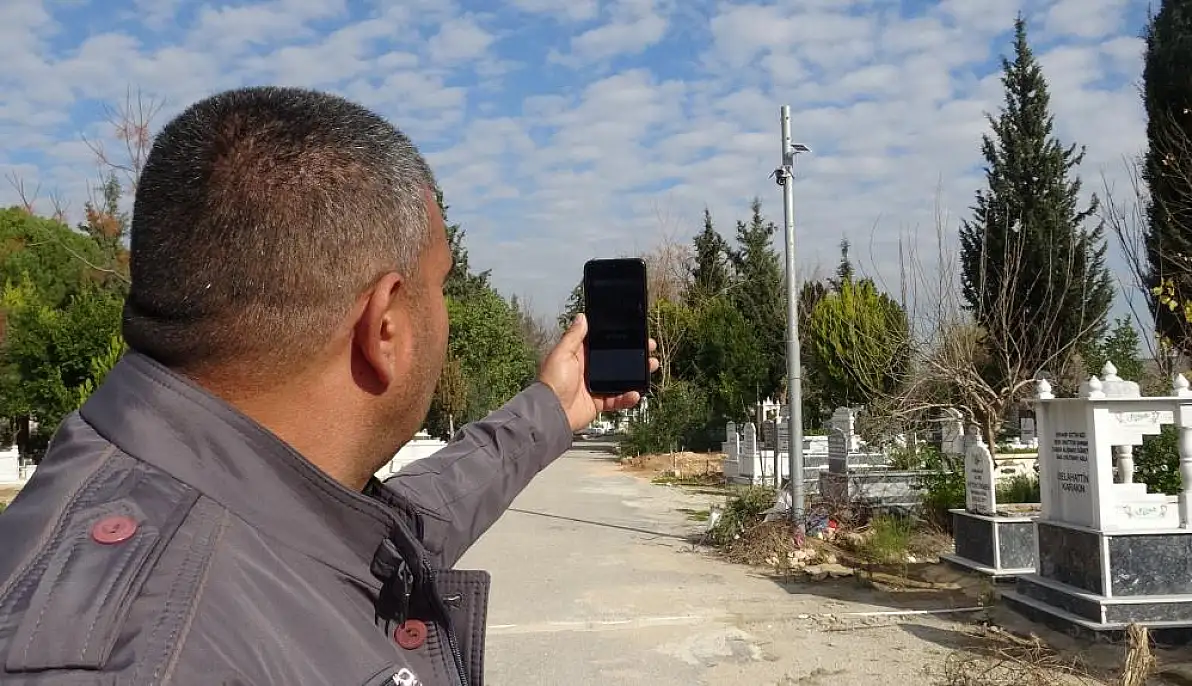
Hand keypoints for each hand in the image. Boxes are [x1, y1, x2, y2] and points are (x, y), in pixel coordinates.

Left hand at [538, 314, 658, 431]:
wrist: (551, 412)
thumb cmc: (552, 382)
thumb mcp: (562, 354)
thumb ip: (573, 336)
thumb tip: (582, 317)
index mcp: (580, 355)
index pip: (603, 343)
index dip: (619, 338)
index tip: (634, 333)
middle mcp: (589, 370)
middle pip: (616, 360)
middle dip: (634, 354)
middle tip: (649, 349)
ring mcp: (595, 386)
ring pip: (621, 378)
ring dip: (637, 374)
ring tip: (650, 367)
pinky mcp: (599, 402)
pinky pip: (618, 399)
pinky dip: (628, 397)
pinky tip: (635, 393)